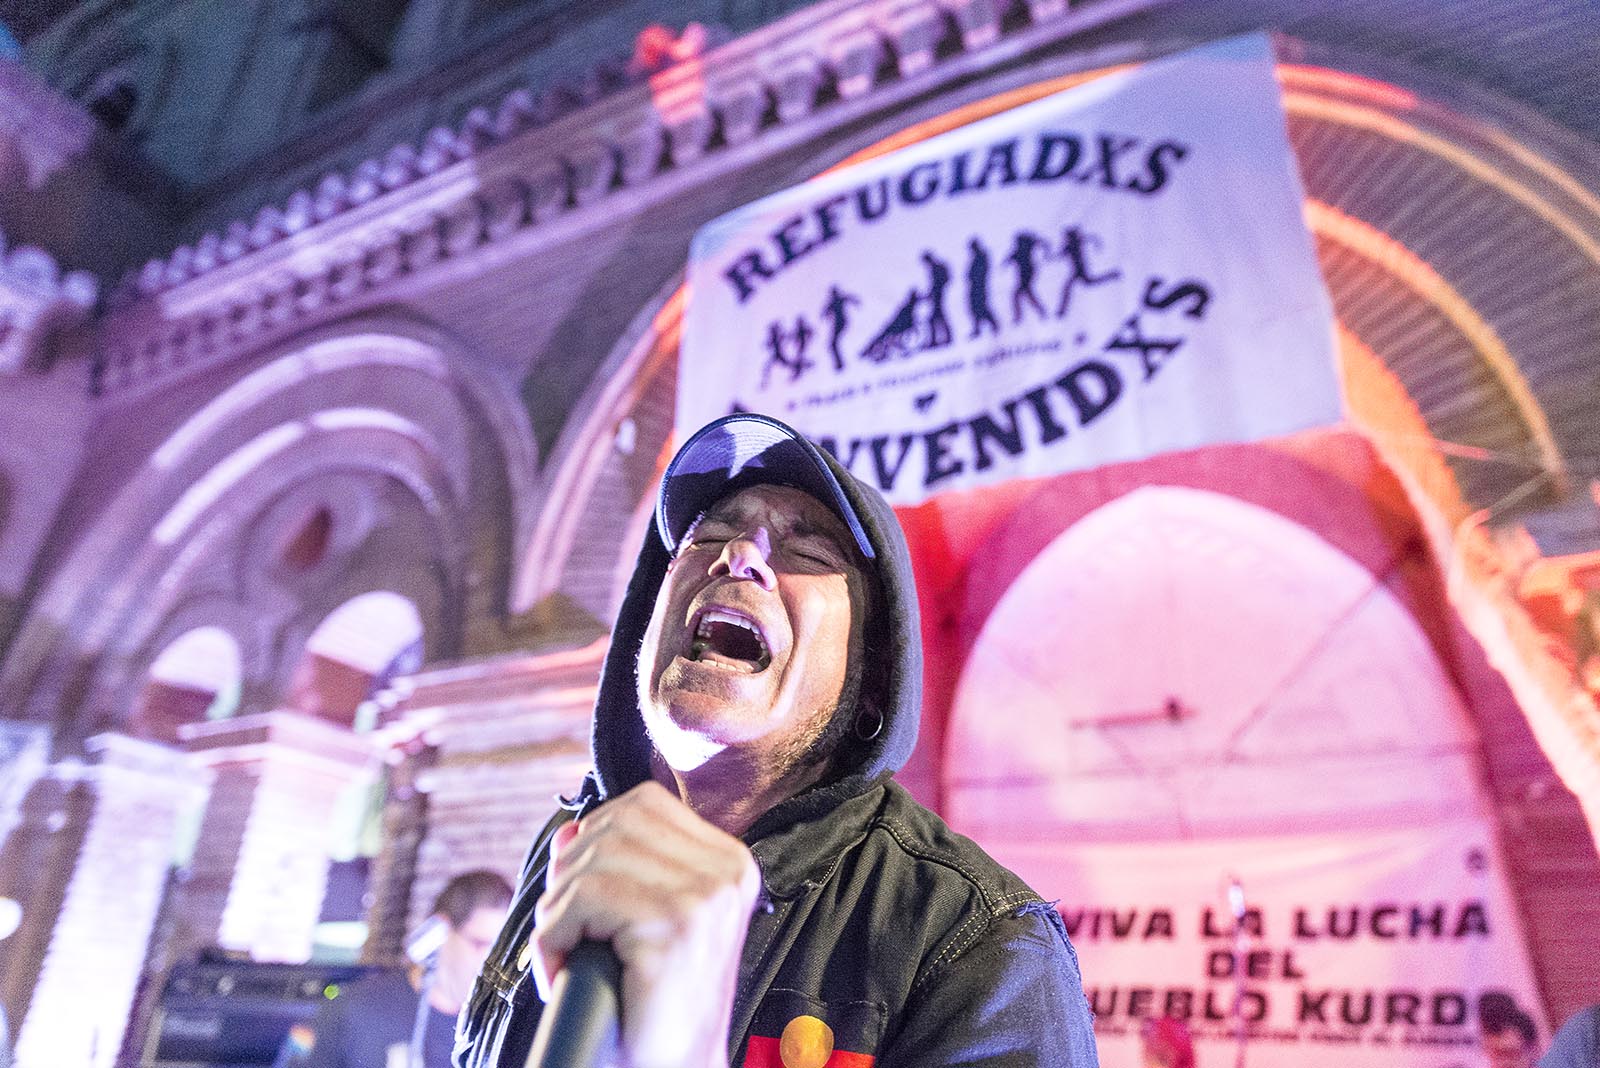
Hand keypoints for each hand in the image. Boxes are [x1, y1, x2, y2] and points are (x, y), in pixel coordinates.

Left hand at [532, 781, 761, 1067]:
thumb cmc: (656, 1008)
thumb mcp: (640, 923)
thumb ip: (612, 867)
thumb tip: (567, 831)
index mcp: (729, 863)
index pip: (645, 803)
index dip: (594, 839)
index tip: (584, 895)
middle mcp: (726, 872)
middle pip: (614, 824)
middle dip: (570, 873)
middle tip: (567, 930)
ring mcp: (704, 896)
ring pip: (593, 857)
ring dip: (557, 907)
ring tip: (565, 951)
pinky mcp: (673, 925)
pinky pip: (583, 898)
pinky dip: (552, 933)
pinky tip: (561, 967)